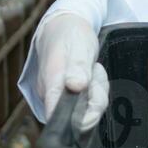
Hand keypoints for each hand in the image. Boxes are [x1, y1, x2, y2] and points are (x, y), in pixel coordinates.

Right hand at [34, 12, 109, 130]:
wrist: (64, 25)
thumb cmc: (70, 34)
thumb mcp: (79, 45)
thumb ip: (78, 67)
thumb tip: (75, 86)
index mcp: (50, 83)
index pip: (56, 115)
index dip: (76, 122)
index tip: (92, 113)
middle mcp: (50, 94)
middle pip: (78, 114)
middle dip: (95, 98)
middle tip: (95, 73)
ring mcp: (57, 94)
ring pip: (86, 106)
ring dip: (97, 90)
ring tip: (93, 69)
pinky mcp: (65, 94)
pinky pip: (86, 100)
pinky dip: (94, 88)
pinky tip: (92, 73)